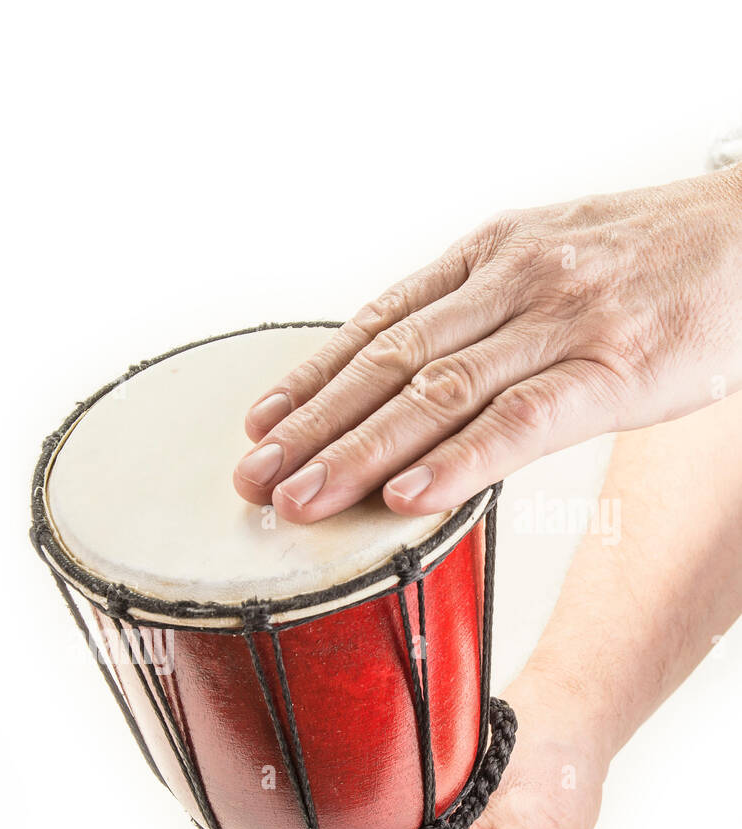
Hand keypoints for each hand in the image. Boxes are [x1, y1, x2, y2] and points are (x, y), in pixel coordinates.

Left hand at [233, 167, 741, 522]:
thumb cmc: (648, 258)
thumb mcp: (544, 260)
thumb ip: (474, 313)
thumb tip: (403, 382)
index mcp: (485, 257)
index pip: (376, 326)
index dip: (310, 380)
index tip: (256, 426)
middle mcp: (509, 282)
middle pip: (388, 364)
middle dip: (311, 428)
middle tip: (251, 480)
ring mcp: (560, 323)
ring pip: (438, 394)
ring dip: (359, 453)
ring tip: (301, 501)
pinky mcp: (614, 368)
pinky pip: (522, 421)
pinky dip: (459, 462)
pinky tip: (407, 498)